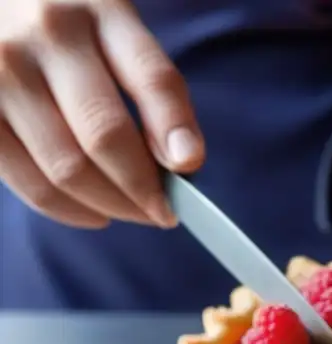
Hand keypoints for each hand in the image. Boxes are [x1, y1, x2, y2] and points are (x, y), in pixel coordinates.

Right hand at [0, 0, 203, 228]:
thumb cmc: (67, 26)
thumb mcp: (115, 28)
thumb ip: (153, 85)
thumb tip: (182, 161)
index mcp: (98, 9)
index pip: (150, 77)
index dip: (175, 129)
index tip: (189, 167)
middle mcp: (46, 36)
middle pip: (105, 135)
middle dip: (145, 187)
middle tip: (166, 211)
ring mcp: (1, 74)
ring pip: (67, 168)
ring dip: (113, 205)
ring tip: (136, 212)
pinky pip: (29, 183)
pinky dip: (71, 210)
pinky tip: (96, 212)